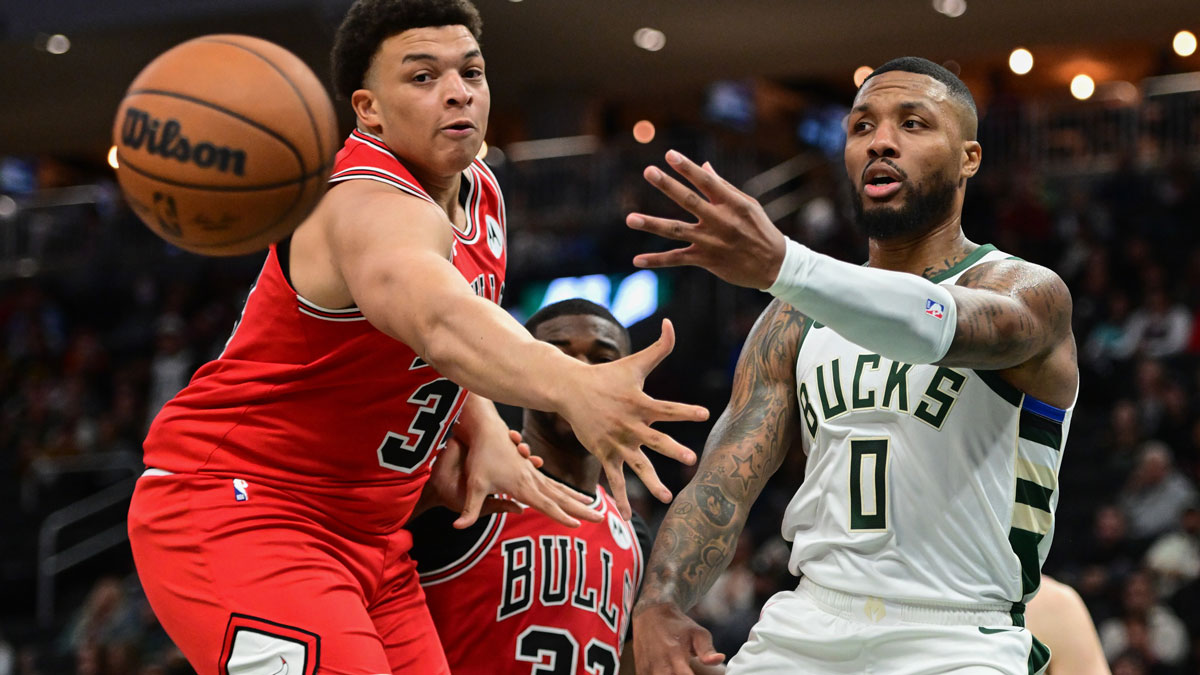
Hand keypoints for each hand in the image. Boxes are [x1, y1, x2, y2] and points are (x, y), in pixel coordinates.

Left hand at [427, 430, 599, 528]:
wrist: (487, 428)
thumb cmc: (481, 456)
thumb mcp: (473, 484)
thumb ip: (469, 509)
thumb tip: (457, 527)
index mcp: (523, 486)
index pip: (546, 505)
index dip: (561, 516)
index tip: (577, 525)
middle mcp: (533, 480)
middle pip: (562, 498)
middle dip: (582, 510)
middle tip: (602, 518)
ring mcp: (535, 474)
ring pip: (561, 490)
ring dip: (579, 500)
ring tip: (596, 508)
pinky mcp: (532, 470)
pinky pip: (555, 484)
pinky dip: (568, 492)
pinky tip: (578, 497)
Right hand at [562, 318, 708, 518]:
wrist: (570, 390)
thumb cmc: (607, 376)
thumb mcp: (635, 362)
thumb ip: (660, 347)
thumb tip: (671, 322)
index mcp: (640, 403)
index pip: (667, 408)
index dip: (685, 410)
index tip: (703, 414)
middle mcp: (630, 425)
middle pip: (654, 439)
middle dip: (672, 449)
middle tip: (691, 459)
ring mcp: (616, 442)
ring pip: (637, 465)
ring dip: (651, 482)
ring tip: (667, 496)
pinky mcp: (604, 454)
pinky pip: (614, 479)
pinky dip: (620, 498)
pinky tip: (629, 517)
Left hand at [627, 150, 786, 289]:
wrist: (774, 265)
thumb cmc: (759, 229)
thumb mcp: (748, 204)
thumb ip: (723, 186)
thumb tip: (704, 166)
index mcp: (732, 203)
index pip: (707, 181)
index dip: (688, 168)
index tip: (670, 154)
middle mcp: (720, 221)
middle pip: (689, 201)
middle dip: (668, 185)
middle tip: (648, 171)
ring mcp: (711, 241)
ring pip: (676, 230)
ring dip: (652, 224)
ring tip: (630, 219)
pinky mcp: (706, 260)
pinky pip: (677, 259)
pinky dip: (656, 260)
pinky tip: (636, 260)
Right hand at [633, 601, 724, 674]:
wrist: (650, 614)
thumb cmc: (678, 625)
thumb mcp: (697, 633)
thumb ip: (707, 650)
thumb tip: (720, 659)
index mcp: (675, 655)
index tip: (696, 674)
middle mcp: (659, 664)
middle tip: (689, 670)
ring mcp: (647, 668)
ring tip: (679, 669)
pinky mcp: (641, 670)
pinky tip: (669, 670)